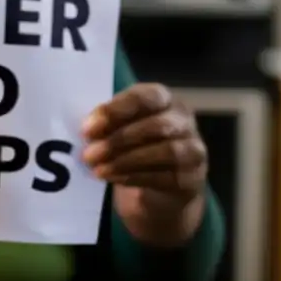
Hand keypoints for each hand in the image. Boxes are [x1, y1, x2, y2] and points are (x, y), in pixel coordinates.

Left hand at [81, 83, 207, 246]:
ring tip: (99, 170)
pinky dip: (136, 177)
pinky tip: (114, 178)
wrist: (158, 184)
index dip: (115, 111)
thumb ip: (107, 123)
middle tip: (89, 154)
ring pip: (166, 151)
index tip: (87, 129)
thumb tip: (89, 129)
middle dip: (119, 140)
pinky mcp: (192, 177)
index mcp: (163, 99)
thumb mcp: (118, 127)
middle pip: (157, 125)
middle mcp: (184, 120)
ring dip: (127, 161)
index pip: (145, 97)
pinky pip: (167, 177)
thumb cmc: (133, 144)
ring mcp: (193, 149)